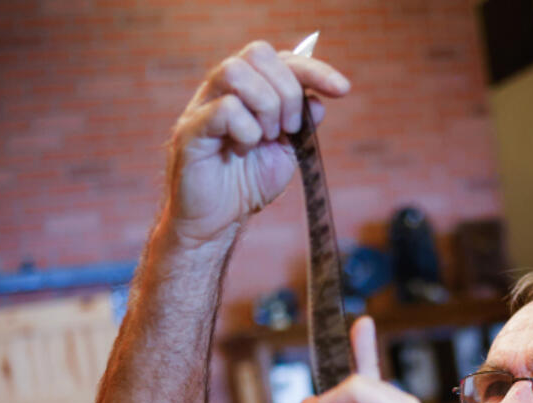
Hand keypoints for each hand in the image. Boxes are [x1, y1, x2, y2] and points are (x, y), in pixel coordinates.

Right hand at [164, 40, 350, 246]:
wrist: (217, 221)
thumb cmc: (246, 184)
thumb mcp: (286, 153)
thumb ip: (302, 126)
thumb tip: (317, 102)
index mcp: (248, 89)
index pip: (282, 59)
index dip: (315, 69)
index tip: (342, 90)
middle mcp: (223, 89)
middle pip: (258, 52)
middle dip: (287, 92)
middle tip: (288, 130)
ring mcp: (203, 105)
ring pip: (235, 71)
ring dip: (265, 105)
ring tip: (266, 137)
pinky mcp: (190, 129)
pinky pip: (224, 109)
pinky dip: (246, 130)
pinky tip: (244, 150)